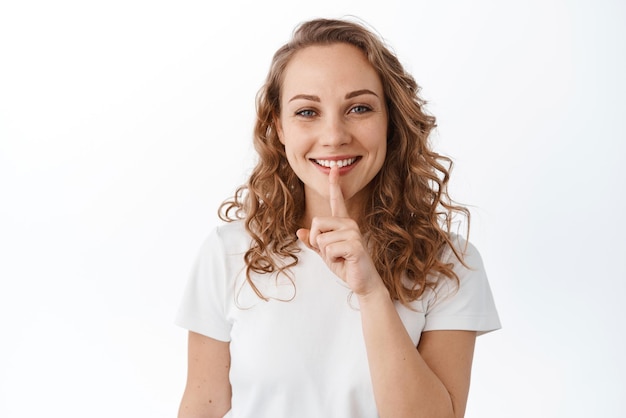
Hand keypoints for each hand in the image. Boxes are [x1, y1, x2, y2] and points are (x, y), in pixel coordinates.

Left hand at [297, 166, 384, 295]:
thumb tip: (299, 231)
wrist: (362, 283)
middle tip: (331, 252)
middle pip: (317, 222)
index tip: (334, 168)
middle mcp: (349, 224)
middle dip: (317, 241)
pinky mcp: (355, 245)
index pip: (337, 200)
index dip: (334, 184)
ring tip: (340, 258)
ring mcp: (354, 233)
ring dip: (326, 254)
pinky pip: (328, 249)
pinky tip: (344, 262)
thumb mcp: (325, 253)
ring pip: (321, 238)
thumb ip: (313, 241)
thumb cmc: (346, 265)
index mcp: (342, 223)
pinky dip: (332, 260)